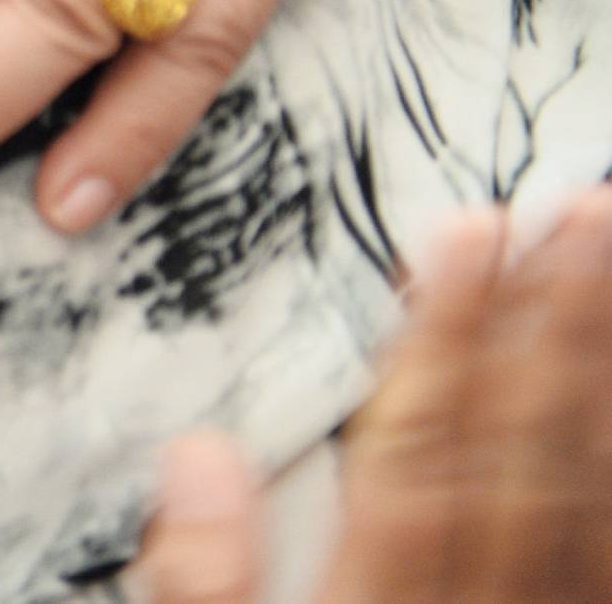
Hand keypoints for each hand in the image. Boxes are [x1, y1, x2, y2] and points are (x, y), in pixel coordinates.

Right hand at [136, 191, 611, 602]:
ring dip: (595, 359)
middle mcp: (478, 602)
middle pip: (521, 450)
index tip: (468, 228)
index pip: (422, 444)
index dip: (446, 332)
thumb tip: (198, 454)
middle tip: (578, 206)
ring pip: (583, 483)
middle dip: (549, 319)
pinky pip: (610, 538)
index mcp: (379, 601)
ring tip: (605, 249)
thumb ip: (206, 582)